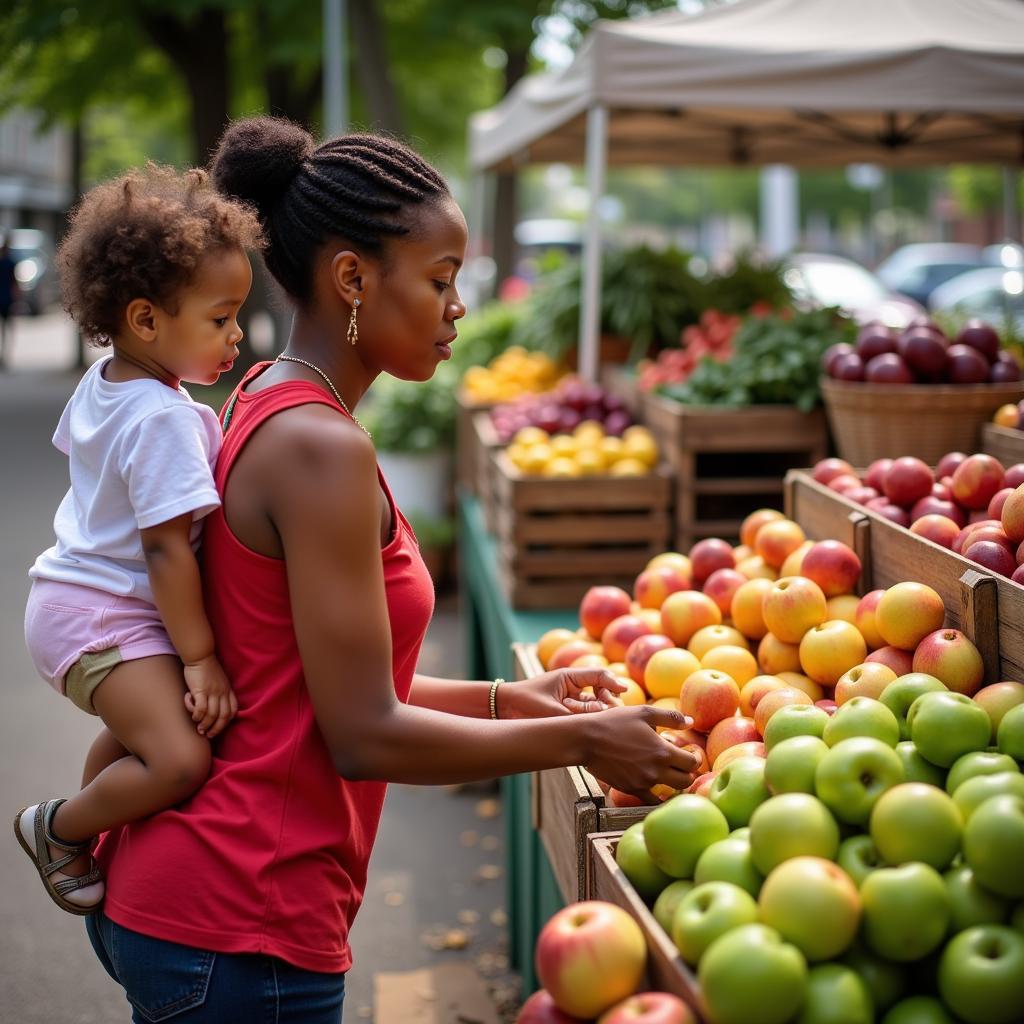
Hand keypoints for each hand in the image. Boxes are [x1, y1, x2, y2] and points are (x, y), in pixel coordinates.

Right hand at [183, 655, 237, 738]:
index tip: (218, 729)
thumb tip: (214, 705)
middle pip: (224, 716)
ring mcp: (212, 691)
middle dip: (217, 728)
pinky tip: (193, 717)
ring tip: (199, 730)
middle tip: (208, 735)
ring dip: (205, 725)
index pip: (232, 710)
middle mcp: (222, 692)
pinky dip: (197, 716)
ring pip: (212, 714)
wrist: (200, 656)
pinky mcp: (201, 690)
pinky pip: (200, 708)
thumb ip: (219, 691)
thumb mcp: (219, 680)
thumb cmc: (207, 668)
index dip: (226, 722)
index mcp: (228, 690)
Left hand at [498, 668, 625, 719]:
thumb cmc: (524, 702)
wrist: (503, 708)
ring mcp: (571, 699)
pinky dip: (586, 721)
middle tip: (604, 712)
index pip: (599, 675)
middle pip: (602, 692)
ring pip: (595, 706)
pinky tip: (582, 727)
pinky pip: (585, 716)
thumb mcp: (551, 710)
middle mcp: (573, 686)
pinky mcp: (568, 712)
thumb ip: (576, 717)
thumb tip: (601, 721)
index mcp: (569, 676)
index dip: (613, 682)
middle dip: (606, 702)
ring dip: (594, 713)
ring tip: (581, 718)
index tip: (623, 691)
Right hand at [581, 704, 700, 799]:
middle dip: (688, 773)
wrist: (587, 740)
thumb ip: (670, 717)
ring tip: (669, 773)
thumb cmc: (615, 722)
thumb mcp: (643, 713)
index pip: (692, 763)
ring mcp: (643, 783)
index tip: (692, 753)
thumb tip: (691, 722)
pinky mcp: (631, 789)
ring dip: (674, 783)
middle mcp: (656, 771)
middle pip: (685, 781)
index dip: (695, 758)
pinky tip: (656, 787)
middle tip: (683, 764)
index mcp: (663, 752)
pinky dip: (657, 795)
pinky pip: (651, 799)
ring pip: (670, 791)